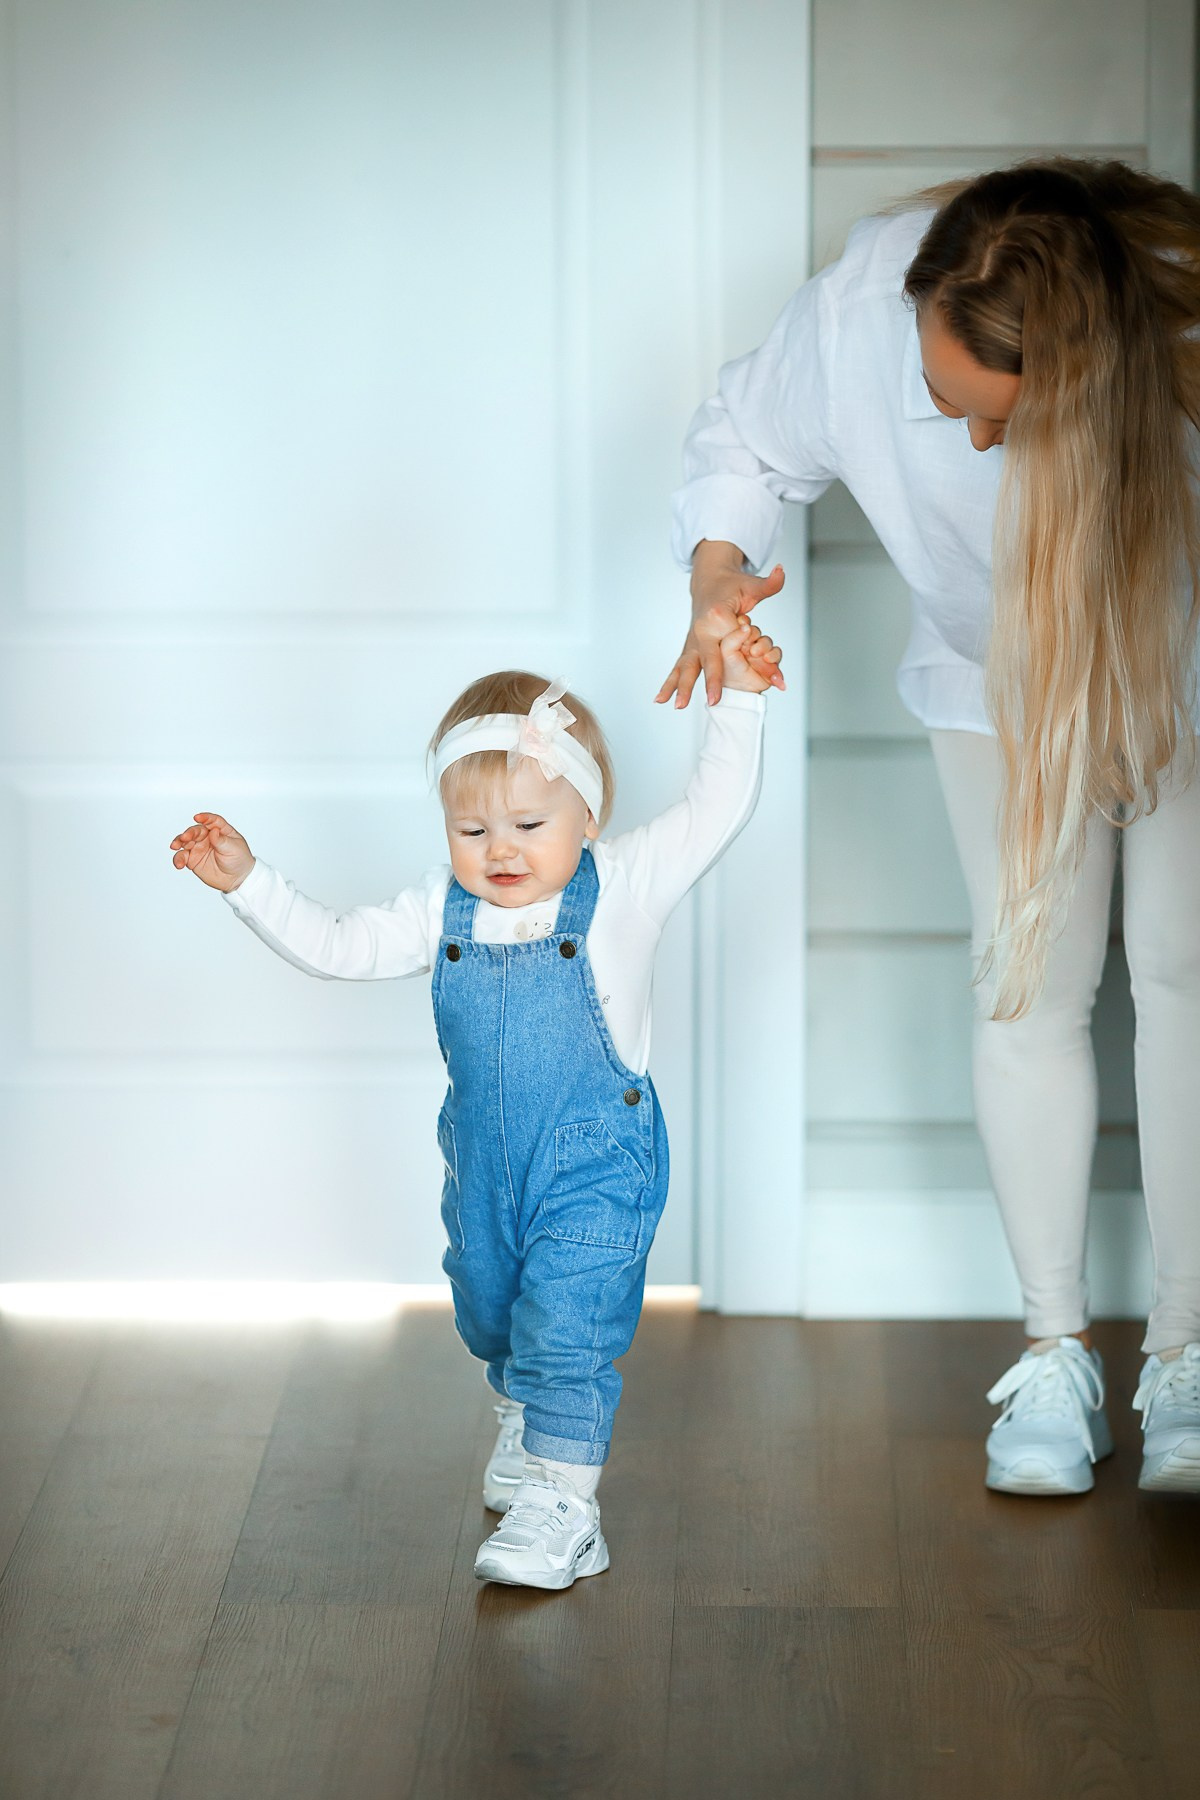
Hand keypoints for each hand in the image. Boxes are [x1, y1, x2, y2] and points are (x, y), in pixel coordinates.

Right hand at [169, 813, 253, 891]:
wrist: (237, 879)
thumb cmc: (239, 860)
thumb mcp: (234, 849)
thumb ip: (222, 840)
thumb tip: (213, 831)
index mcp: (220, 830)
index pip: (212, 821)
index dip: (205, 818)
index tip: (198, 818)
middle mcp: (207, 837)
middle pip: (195, 830)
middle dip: (188, 833)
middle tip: (185, 837)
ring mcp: (199, 847)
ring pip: (185, 841)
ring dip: (178, 842)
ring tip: (175, 846)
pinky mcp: (192, 859)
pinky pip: (182, 857)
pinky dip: (178, 859)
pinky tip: (179, 863)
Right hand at [656, 539, 785, 707]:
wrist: (708, 582)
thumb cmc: (731, 585)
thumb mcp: (752, 585)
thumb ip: (769, 583)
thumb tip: (783, 571)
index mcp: (717, 615)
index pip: (737, 639)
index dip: (754, 652)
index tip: (769, 670)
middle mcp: (702, 630)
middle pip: (708, 658)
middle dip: (712, 680)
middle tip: (715, 700)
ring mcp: (693, 641)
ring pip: (688, 667)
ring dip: (683, 687)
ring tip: (678, 706)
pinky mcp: (689, 648)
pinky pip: (678, 668)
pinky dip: (669, 683)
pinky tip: (659, 700)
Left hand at [719, 620, 782, 693]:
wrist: (738, 692)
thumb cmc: (728, 672)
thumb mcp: (725, 652)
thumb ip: (734, 637)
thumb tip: (746, 626)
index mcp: (736, 638)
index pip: (744, 624)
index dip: (745, 627)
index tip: (743, 634)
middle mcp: (748, 644)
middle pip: (757, 632)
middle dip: (755, 640)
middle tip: (752, 651)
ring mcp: (760, 652)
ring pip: (768, 642)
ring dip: (765, 649)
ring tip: (761, 657)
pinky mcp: (769, 661)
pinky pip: (777, 654)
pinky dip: (774, 658)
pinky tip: (768, 663)